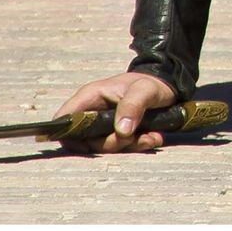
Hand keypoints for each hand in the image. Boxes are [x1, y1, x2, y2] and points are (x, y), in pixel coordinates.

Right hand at [53, 71, 176, 153]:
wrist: (168, 86)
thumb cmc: (151, 83)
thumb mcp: (145, 90)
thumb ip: (132, 106)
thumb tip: (121, 131)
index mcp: (91, 96)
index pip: (64, 118)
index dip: (68, 135)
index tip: (90, 145)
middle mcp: (94, 111)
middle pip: (85, 140)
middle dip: (111, 144)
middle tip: (133, 137)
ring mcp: (104, 124)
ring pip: (105, 146)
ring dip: (129, 146)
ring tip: (150, 136)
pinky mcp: (117, 132)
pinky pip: (121, 147)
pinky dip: (138, 146)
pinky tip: (153, 137)